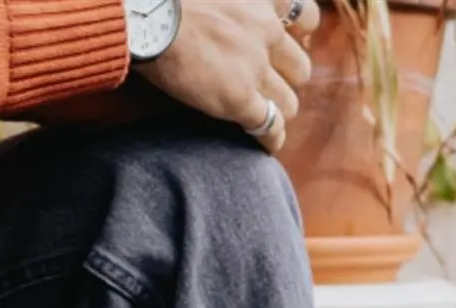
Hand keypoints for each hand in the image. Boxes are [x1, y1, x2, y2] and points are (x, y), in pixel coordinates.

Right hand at [137, 0, 321, 152]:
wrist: (150, 15)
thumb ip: (227, 2)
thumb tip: (218, 12)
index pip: (305, 17)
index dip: (300, 33)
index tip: (289, 40)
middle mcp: (268, 32)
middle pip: (299, 68)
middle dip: (287, 79)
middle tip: (268, 84)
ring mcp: (256, 68)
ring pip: (289, 102)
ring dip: (278, 109)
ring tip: (263, 115)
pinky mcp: (240, 98)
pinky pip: (270, 126)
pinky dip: (271, 138)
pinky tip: (266, 144)